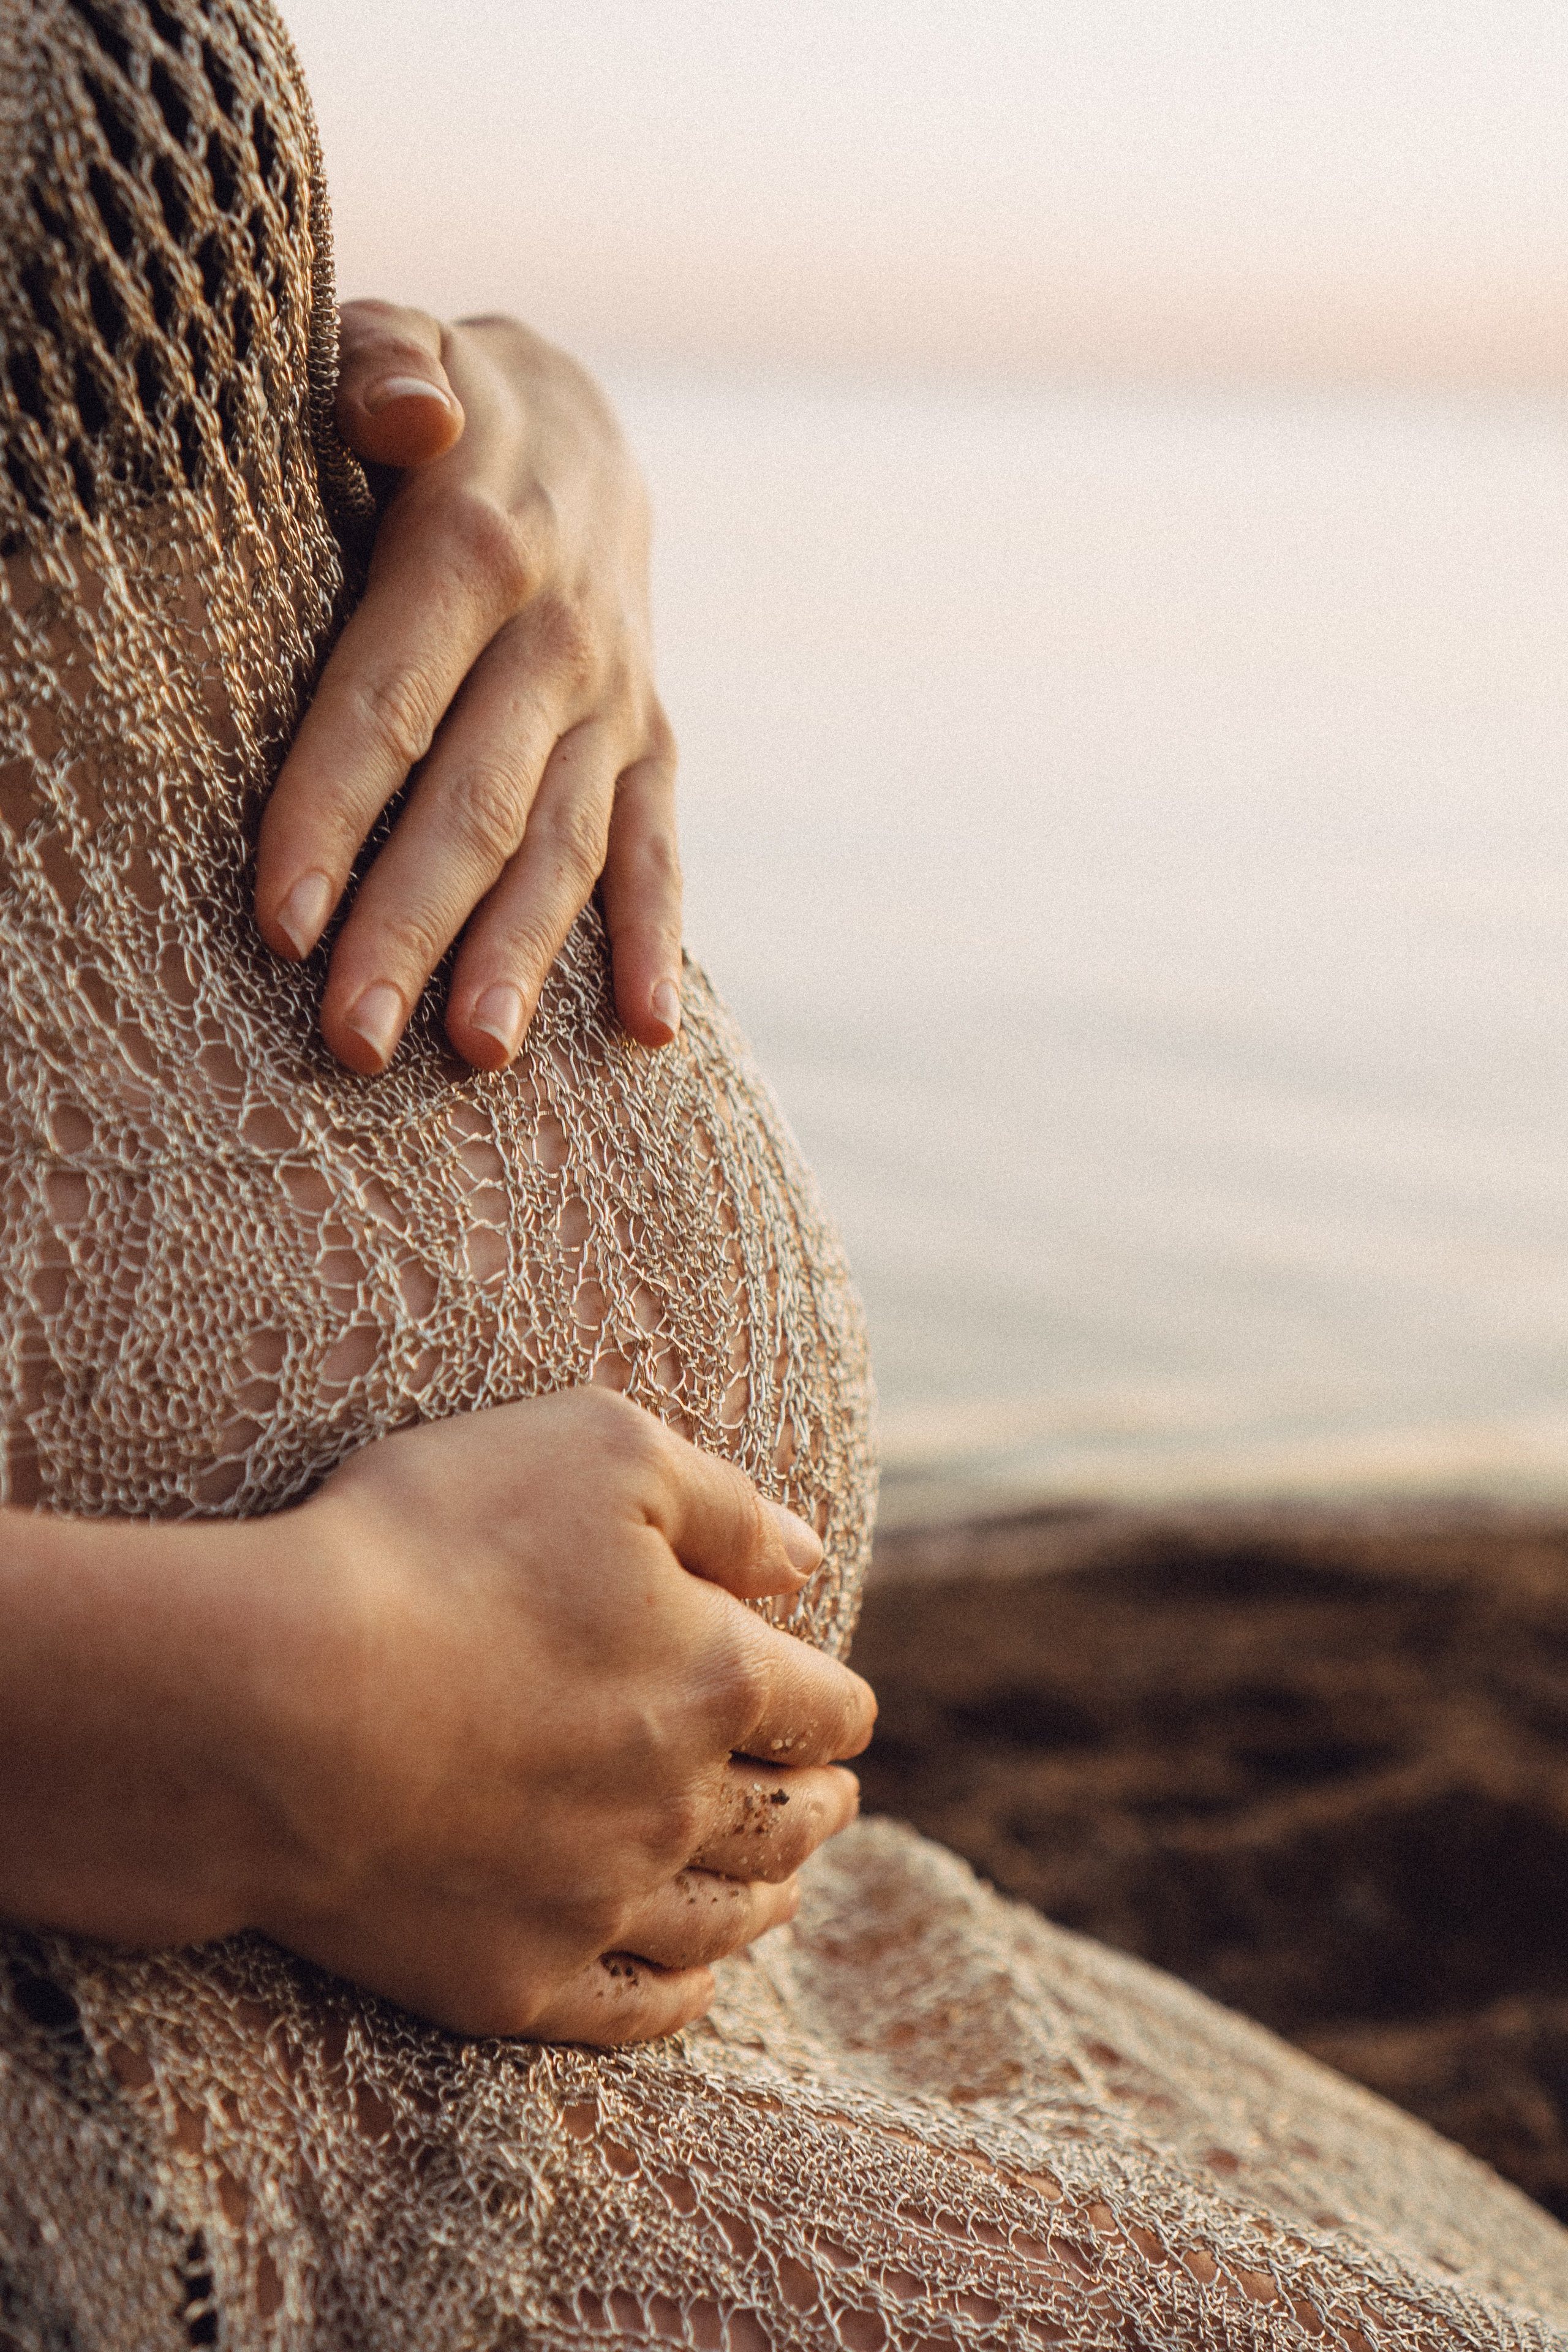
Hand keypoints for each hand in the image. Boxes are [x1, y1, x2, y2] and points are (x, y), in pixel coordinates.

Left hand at [254, 303, 680, 1075]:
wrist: (576, 424)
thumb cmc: (430, 399)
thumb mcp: (397, 345)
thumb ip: (382, 365)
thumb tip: (407, 410)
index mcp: (477, 545)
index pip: (390, 697)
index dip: (334, 809)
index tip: (280, 920)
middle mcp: (560, 639)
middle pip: (478, 799)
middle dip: (412, 925)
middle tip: (350, 1040)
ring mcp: (617, 701)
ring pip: (566, 846)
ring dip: (520, 955)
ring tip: (472, 1059)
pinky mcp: (652, 743)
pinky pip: (659, 848)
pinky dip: (652, 937)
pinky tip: (641, 1034)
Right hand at [258, 1390, 875, 2039]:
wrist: (272, 1705)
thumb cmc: (432, 1547)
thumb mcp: (598, 1450)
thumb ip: (724, 1505)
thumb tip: (807, 1559)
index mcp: (720, 1677)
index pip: (828, 1706)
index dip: (834, 1700)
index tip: (831, 1705)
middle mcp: (681, 1803)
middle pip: (788, 1818)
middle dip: (818, 1799)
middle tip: (831, 1796)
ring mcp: (599, 1903)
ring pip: (726, 1917)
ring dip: (768, 1894)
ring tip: (783, 1885)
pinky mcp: (512, 1979)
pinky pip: (634, 2010)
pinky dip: (680, 1995)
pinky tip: (692, 1981)